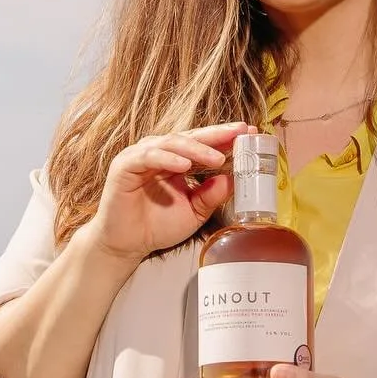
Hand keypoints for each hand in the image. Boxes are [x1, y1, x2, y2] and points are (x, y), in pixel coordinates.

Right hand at [90, 124, 243, 264]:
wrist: (126, 245)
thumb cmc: (156, 226)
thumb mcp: (194, 212)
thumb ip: (211, 196)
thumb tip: (232, 179)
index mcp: (178, 160)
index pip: (204, 143)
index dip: (226, 138)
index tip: (250, 133)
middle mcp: (160, 153)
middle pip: (191, 136)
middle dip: (217, 134)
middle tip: (240, 132)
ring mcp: (142, 156)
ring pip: (172, 142)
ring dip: (196, 148)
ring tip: (216, 157)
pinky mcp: (126, 165)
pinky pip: (149, 156)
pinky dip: (168, 158)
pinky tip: (184, 165)